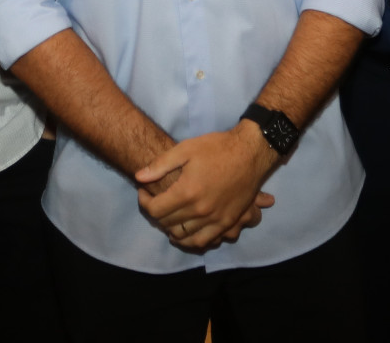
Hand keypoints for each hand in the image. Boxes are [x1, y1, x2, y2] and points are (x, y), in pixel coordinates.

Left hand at [133, 123, 277, 250]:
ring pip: (183, 236)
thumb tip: (139, 177)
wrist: (250, 152)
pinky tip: (184, 233)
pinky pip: (204, 241)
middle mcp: (199, 210)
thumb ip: (161, 165)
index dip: (144, 202)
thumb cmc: (217, 147)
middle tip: (155, 202)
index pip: (155, 210)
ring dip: (170, 229)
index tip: (144, 192)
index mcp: (187, 192)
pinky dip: (190, 241)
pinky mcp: (227, 223)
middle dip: (156, 214)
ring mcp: (215, 219)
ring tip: (168, 218)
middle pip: (167, 223)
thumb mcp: (186, 148)